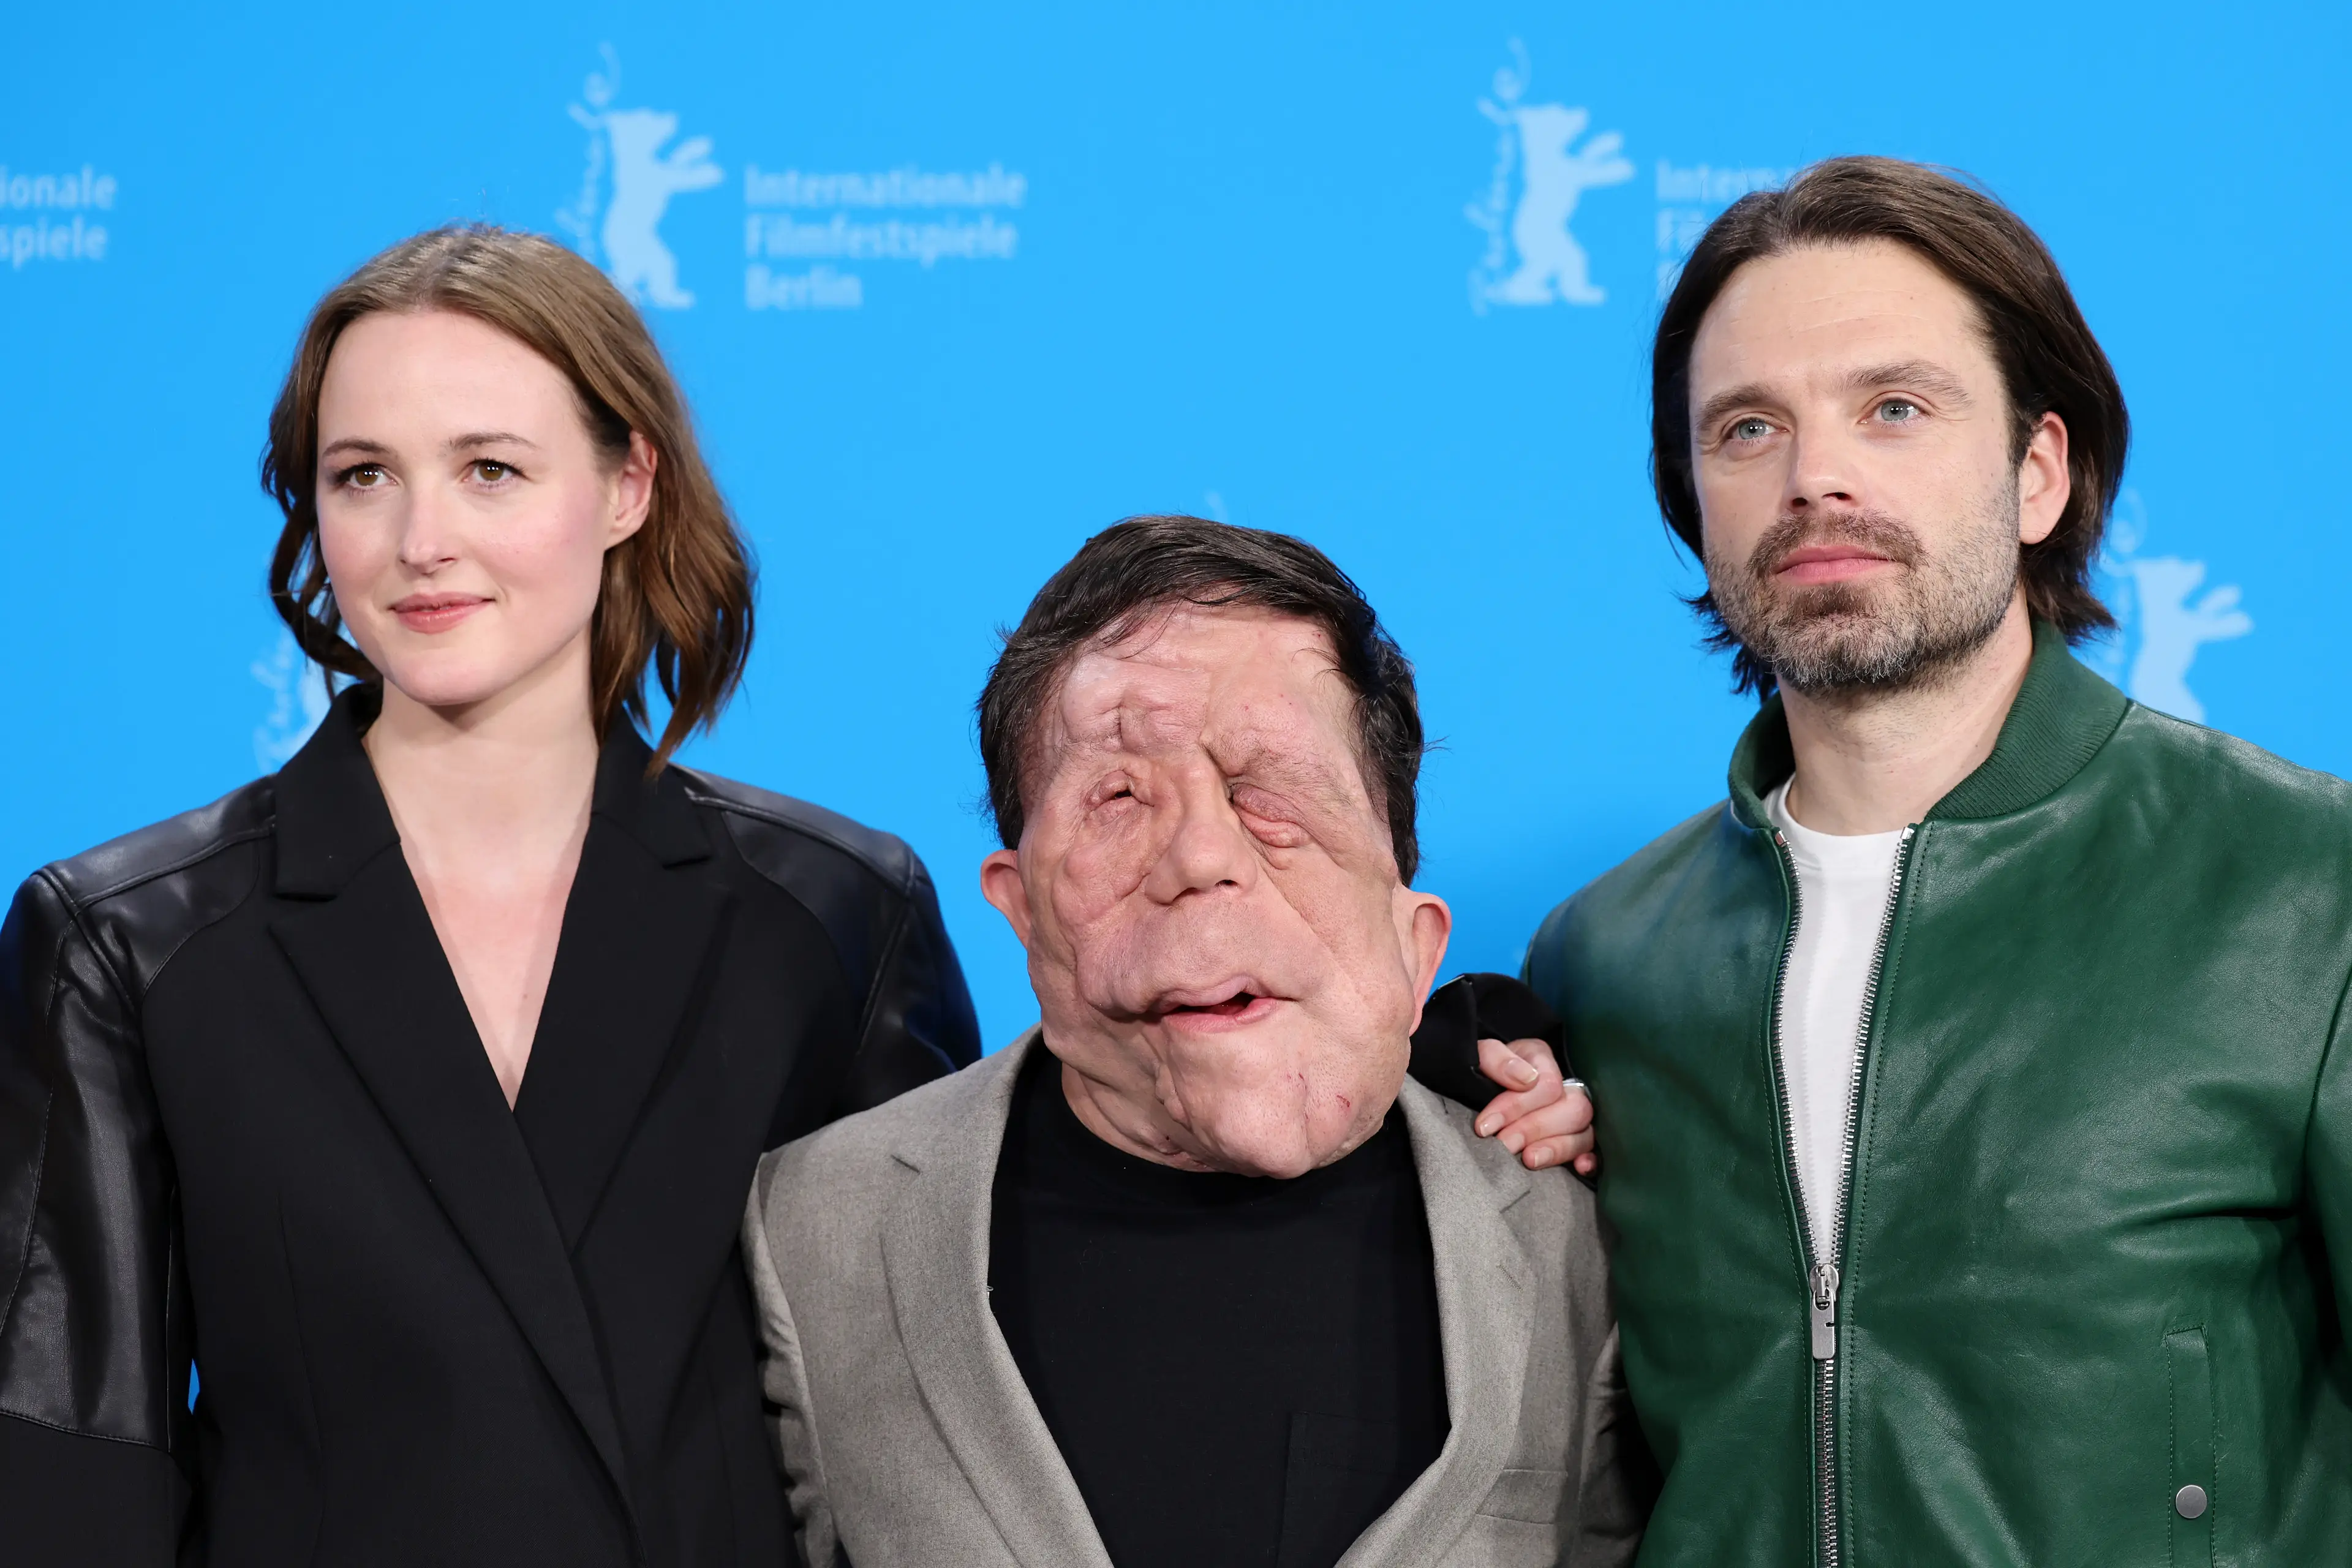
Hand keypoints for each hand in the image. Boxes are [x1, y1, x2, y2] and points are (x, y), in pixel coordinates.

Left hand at [1469, 1037, 1594, 1174]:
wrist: (1470, 1089)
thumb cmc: (1477, 1071)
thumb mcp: (1478, 1055)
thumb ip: (1495, 1058)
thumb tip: (1525, 1079)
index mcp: (1541, 1060)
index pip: (1547, 1085)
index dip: (1516, 1107)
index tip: (1485, 1126)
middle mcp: (1564, 1085)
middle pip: (1573, 1109)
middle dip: (1535, 1129)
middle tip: (1504, 1144)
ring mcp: (1573, 1115)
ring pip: (1584, 1133)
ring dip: (1557, 1149)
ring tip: (1528, 1160)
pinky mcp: (1575, 1140)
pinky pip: (1594, 1151)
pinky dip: (1590, 1160)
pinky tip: (1579, 1167)